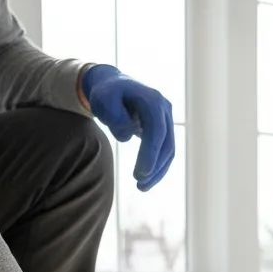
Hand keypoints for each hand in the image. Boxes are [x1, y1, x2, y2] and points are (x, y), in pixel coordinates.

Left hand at [80, 64, 174, 190]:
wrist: (112, 85)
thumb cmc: (106, 93)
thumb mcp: (103, 100)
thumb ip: (114, 116)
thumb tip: (129, 136)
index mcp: (152, 100)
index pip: (157, 132)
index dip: (150, 154)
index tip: (139, 173)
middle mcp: (165, 109)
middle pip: (167, 144)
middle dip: (155, 168)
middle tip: (140, 185)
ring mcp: (167, 119)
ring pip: (169, 151)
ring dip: (158, 172)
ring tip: (142, 187)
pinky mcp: (165, 130)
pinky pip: (165, 152)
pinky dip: (157, 167)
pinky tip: (146, 179)